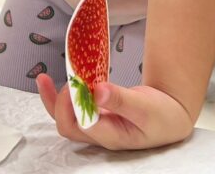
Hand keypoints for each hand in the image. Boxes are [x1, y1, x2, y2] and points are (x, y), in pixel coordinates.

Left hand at [37, 75, 193, 150]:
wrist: (172, 118)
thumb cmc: (161, 116)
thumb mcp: (145, 107)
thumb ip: (122, 99)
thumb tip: (97, 91)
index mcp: (111, 135)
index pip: (81, 125)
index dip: (72, 104)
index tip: (78, 81)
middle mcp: (100, 133)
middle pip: (67, 125)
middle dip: (58, 102)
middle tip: (65, 78)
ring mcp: (97, 125)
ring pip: (66, 118)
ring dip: (54, 100)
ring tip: (43, 79)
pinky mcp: (98, 114)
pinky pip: (75, 109)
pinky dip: (64, 96)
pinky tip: (59, 81)